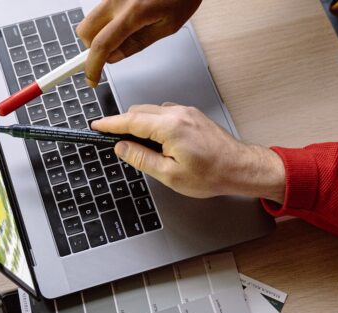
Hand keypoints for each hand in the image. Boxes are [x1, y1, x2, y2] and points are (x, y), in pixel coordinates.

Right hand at [76, 0, 201, 86]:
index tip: (92, 79)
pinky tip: (126, 19)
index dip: (93, 66)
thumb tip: (114, 58)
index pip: (102, 45)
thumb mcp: (167, 26)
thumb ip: (138, 43)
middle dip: (92, 48)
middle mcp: (117, 0)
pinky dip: (106, 20)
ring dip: (98, 33)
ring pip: (90, 19)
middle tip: (111, 52)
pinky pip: (101, 9)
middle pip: (85, 31)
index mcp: (134, 13)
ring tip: (123, 34)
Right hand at [91, 104, 285, 202]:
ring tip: (138, 147)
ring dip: (139, 124)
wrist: (241, 168)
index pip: (130, 120)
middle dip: (123, 125)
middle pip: (139, 112)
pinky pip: (164, 113)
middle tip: (114, 141)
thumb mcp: (169, 175)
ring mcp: (186, 112)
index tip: (96, 126)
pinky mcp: (192, 115)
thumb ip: (141, 158)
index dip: (110, 124)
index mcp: (169, 127)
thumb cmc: (211, 174)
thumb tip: (121, 147)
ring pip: (151, 112)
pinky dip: (153, 123)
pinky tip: (156, 141)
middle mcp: (177, 113)